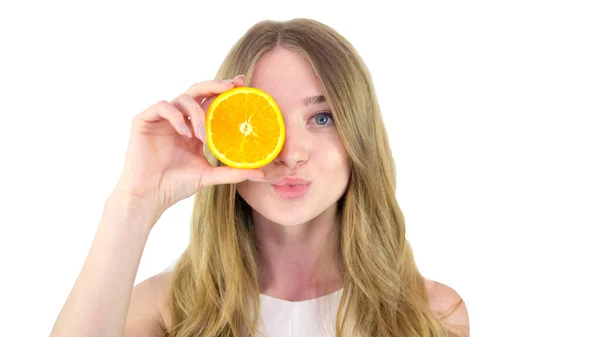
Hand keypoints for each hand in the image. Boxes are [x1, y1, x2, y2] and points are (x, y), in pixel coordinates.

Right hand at [112, 75, 264, 219]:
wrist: (149, 195)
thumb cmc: (176, 185)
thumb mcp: (209, 176)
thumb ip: (233, 172)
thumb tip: (261, 175)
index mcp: (193, 128)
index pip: (210, 102)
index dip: (224, 91)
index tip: (243, 84)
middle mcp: (179, 119)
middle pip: (197, 91)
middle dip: (215, 85)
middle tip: (230, 88)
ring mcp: (161, 119)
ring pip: (182, 97)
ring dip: (196, 113)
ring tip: (202, 135)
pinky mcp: (144, 120)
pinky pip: (162, 106)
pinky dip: (176, 117)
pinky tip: (184, 133)